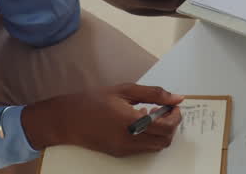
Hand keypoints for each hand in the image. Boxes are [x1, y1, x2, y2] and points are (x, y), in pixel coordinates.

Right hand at [22, 84, 185, 155]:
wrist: (68, 119)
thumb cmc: (93, 101)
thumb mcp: (125, 90)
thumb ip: (154, 93)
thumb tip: (177, 98)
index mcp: (132, 121)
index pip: (167, 126)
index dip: (176, 116)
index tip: (174, 106)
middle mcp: (130, 140)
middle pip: (165, 140)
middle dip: (171, 125)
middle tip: (166, 109)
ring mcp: (125, 149)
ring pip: (156, 147)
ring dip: (161, 132)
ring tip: (152, 114)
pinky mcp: (120, 154)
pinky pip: (144, 149)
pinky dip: (149, 137)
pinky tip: (140, 122)